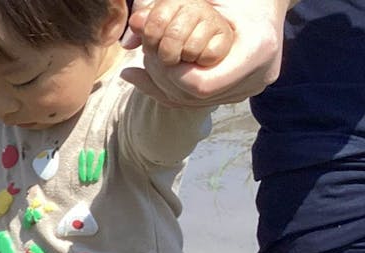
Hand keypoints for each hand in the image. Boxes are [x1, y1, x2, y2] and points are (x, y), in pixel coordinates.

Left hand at [121, 0, 286, 106]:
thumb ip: (164, 13)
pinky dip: (174, 87)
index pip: (201, 86)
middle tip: (145, 56)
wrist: (266, 2)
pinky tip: (149, 74)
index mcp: (258, 49)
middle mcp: (259, 76)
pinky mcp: (242, 91)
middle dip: (162, 79)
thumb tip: (126, 44)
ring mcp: (251, 87)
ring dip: (165, 83)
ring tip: (150, 60)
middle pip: (194, 98)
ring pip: (194, 102)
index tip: (155, 54)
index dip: (171, 75)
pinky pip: (201, 100)